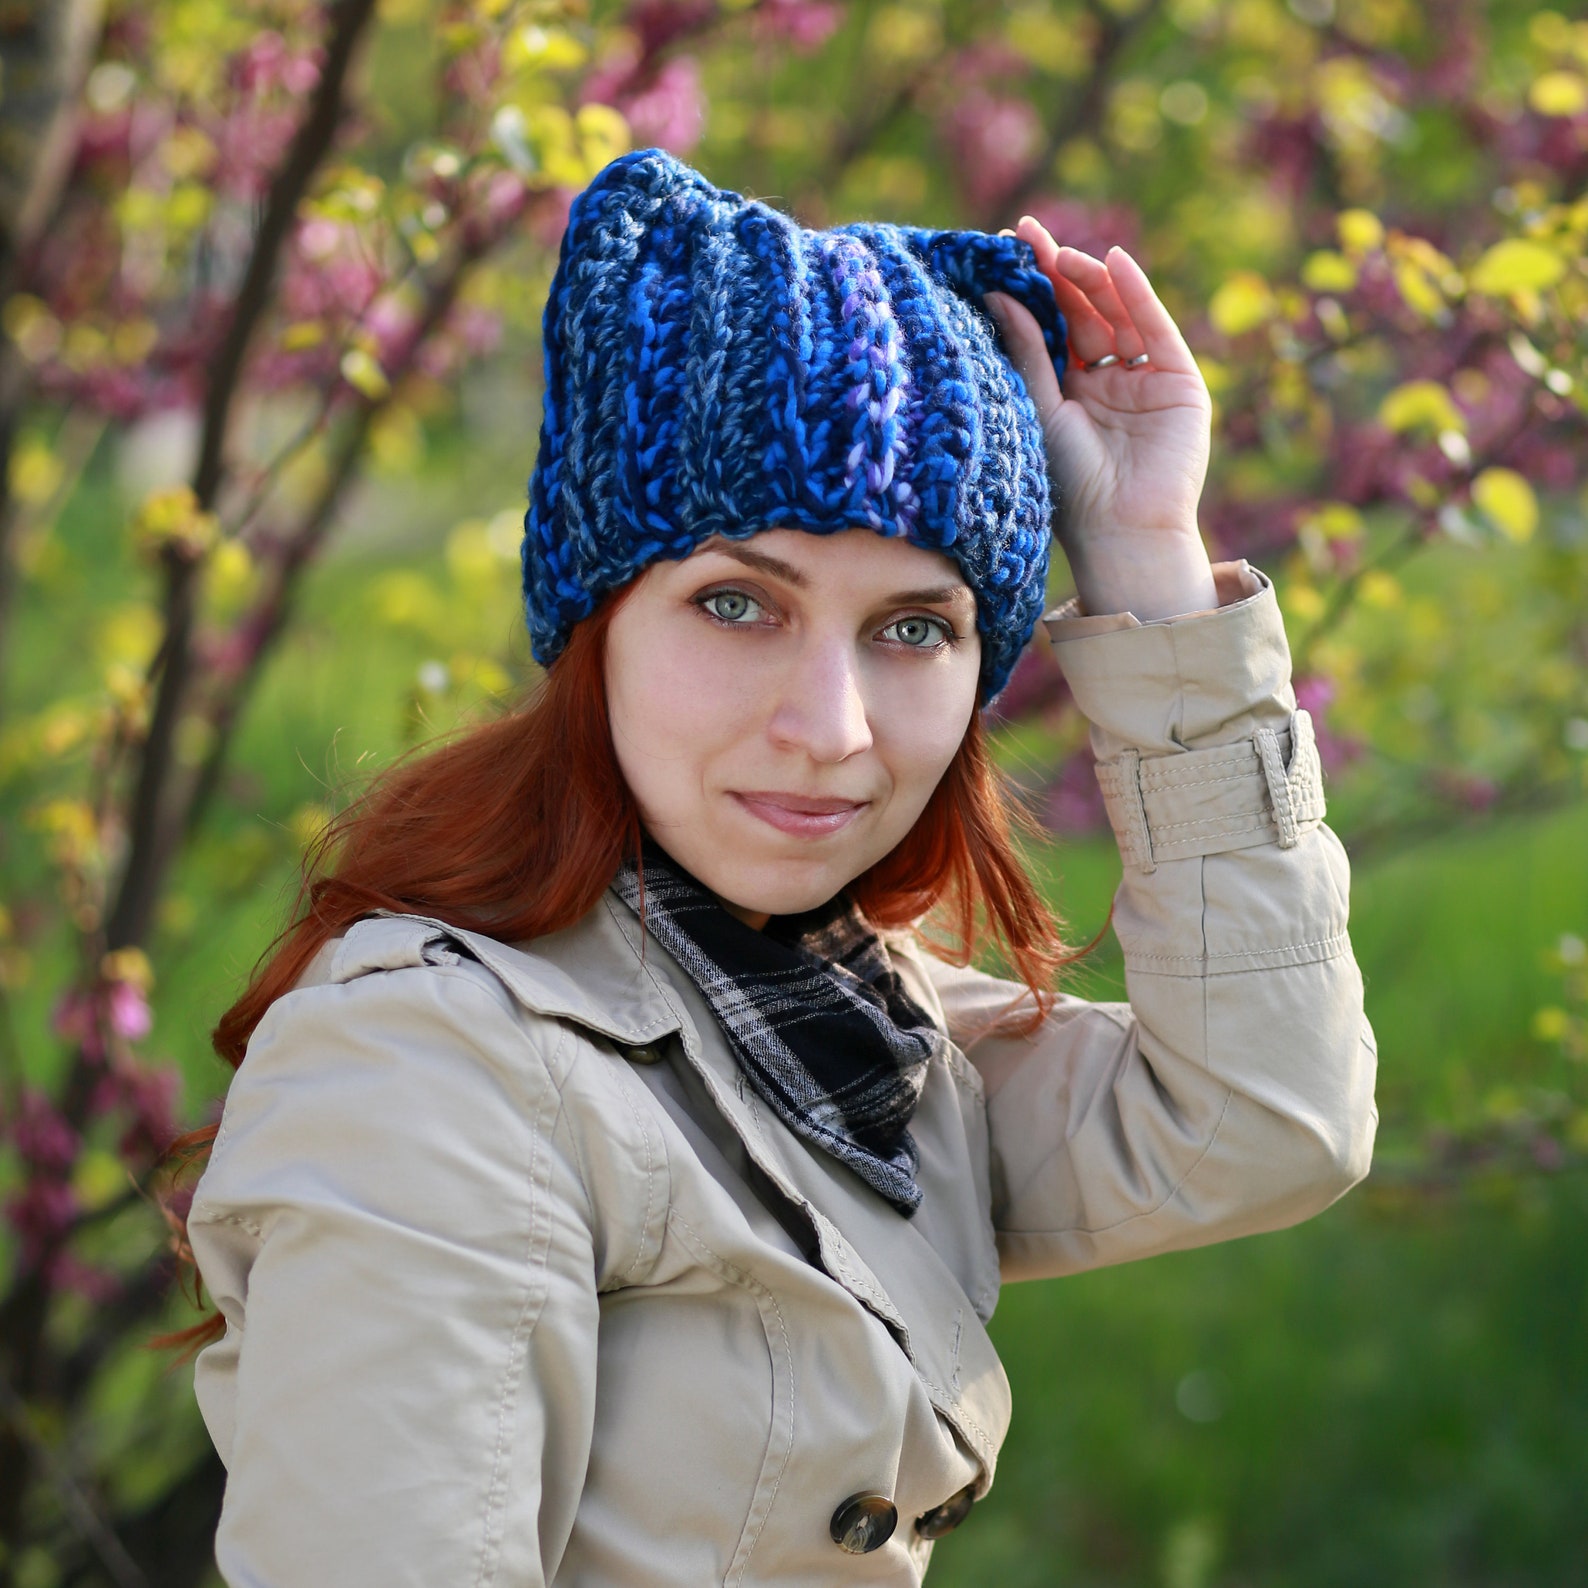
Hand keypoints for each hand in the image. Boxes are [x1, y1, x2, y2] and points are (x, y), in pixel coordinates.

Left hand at [985, 216, 1215, 621]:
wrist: (1122, 531)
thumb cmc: (1071, 487)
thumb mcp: (1040, 410)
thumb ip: (1027, 352)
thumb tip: (996, 294)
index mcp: (1067, 393)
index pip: (1048, 328)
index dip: (1030, 289)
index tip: (1001, 250)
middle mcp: (1105, 382)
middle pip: (1081, 314)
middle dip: (1057, 275)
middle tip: (1027, 237)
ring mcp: (1143, 380)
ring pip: (1117, 315)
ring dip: (1092, 280)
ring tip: (1064, 253)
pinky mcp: (1179, 382)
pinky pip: (1155, 329)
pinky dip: (1138, 295)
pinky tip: (1115, 264)